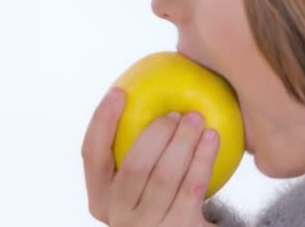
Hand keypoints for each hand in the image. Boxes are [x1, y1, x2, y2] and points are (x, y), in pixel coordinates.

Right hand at [81, 87, 218, 226]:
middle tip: (176, 112)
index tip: (119, 92)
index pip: (92, 155)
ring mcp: (149, 226)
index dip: (102, 121)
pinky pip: (192, 186)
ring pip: (166, 175)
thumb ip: (139, 151)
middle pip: (134, 165)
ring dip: (184, 140)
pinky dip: (203, 157)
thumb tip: (143, 90)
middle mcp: (119, 215)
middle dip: (157, 132)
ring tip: (198, 118)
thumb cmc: (164, 197)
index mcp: (101, 198)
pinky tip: (212, 137)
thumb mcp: (142, 183)